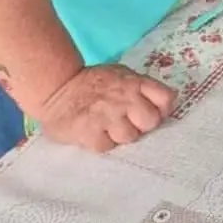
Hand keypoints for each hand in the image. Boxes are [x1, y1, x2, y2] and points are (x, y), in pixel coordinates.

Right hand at [39, 63, 176, 152]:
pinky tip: (94, 132)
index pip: (166, 98)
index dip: (163, 109)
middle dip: (142, 125)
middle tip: (127, 122)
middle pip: (151, 122)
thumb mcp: (121, 75)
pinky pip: (107, 147)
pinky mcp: (90, 133)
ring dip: (120, 135)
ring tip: (107, 126)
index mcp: (135, 83)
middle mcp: (125, 98)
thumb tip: (164, 106)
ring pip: (130, 137)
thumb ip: (141, 88)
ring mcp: (108, 116)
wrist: (56, 87)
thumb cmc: (93, 83)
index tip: (153, 113)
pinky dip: (102, 142)